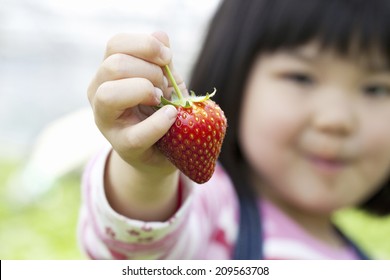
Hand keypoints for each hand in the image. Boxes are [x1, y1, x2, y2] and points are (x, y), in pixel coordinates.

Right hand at [87, 32, 184, 174]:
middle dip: (149, 70)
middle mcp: (98, 92)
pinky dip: (159, 122)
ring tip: (160, 99)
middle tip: (163, 86)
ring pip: (109, 94)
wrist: (160, 149)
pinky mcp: (122, 146)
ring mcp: (106, 121)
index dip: (145, 45)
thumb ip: (161, 62)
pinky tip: (171, 115)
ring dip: (143, 91)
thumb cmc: (159, 109)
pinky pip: (136, 133)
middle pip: (114, 65)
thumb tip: (160, 35)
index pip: (115, 45)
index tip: (167, 57)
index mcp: (108, 72)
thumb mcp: (164, 82)